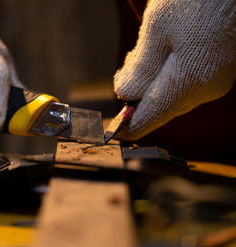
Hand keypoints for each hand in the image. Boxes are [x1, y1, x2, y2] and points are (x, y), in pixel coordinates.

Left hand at [114, 0, 234, 140]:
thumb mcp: (157, 28)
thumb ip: (141, 67)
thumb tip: (125, 95)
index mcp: (190, 81)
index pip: (151, 117)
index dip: (128, 126)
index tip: (111, 133)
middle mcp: (206, 89)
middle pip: (160, 107)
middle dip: (137, 96)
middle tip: (123, 74)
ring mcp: (215, 81)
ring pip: (171, 95)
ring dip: (150, 83)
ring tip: (143, 52)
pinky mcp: (218, 71)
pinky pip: (185, 84)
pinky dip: (166, 75)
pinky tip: (161, 51)